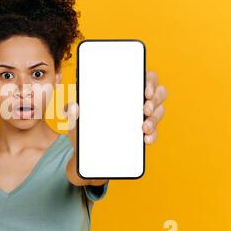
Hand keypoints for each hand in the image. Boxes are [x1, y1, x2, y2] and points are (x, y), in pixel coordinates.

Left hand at [63, 70, 166, 185]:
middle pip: (157, 92)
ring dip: (155, 118)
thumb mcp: (75, 118)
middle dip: (155, 99)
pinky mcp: (144, 133)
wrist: (86, 154)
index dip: (150, 81)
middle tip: (145, 109)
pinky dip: (153, 135)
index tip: (145, 90)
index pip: (143, 77)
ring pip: (159, 111)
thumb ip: (71, 111)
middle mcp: (136, 100)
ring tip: (144, 127)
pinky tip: (146, 139)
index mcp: (122, 89)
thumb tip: (73, 107)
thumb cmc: (83, 127)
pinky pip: (155, 132)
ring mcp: (142, 116)